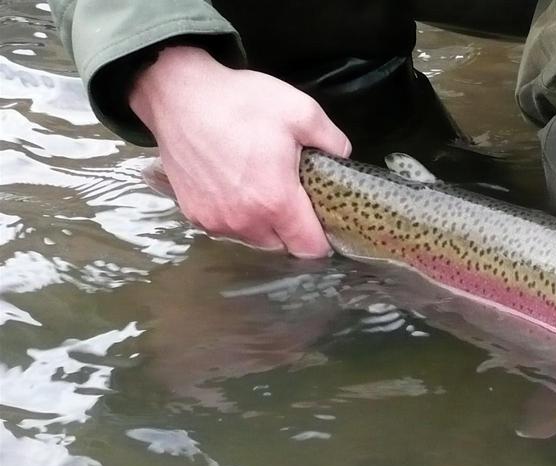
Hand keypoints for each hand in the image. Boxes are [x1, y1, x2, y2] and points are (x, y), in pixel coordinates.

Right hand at [130, 45, 350, 256]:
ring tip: (262, 188)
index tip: (323, 218)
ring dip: (263, 224)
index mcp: (276, 202)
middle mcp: (245, 221)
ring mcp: (216, 221)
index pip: (310, 248)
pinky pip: (226, 228)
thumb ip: (332, 139)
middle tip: (293, 195)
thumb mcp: (301, 111)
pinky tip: (236, 187)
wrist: (177, 94)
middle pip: (282, 245)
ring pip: (253, 239)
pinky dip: (236, 216)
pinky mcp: (194, 214)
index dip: (323, 238)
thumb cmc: (240, 102)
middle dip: (292, 228)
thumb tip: (343, 156)